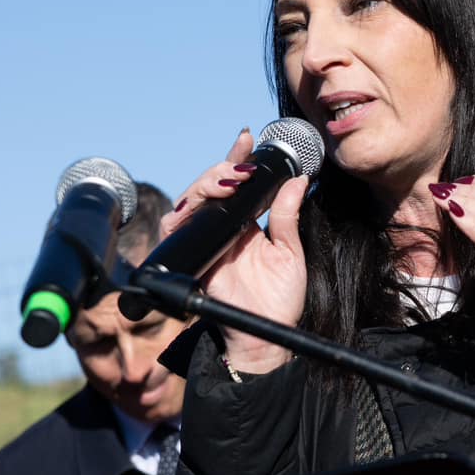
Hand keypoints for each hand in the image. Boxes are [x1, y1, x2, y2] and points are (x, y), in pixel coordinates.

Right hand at [162, 129, 308, 373]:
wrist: (265, 334)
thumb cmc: (279, 300)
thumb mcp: (291, 253)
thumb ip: (288, 217)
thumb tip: (298, 180)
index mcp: (245, 223)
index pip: (238, 183)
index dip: (238, 159)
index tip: (248, 139)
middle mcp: (222, 228)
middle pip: (209, 187)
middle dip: (222, 169)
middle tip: (242, 169)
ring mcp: (205, 241)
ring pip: (190, 200)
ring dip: (206, 185)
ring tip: (229, 182)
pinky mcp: (191, 257)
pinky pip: (175, 230)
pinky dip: (183, 214)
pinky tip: (202, 206)